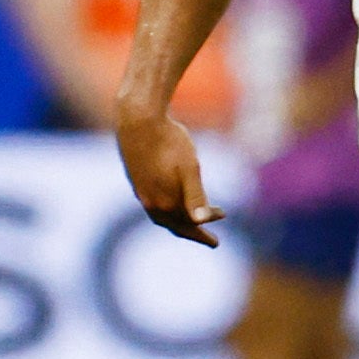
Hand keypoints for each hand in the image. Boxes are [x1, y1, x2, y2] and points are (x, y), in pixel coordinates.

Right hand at [116, 109, 222, 245]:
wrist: (138, 119)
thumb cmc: (169, 141)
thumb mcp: (189, 168)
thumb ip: (195, 196)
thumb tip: (201, 221)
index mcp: (165, 202)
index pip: (189, 225)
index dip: (206, 228)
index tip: (223, 217)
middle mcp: (150, 201)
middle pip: (174, 225)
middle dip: (193, 231)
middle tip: (209, 238)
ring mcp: (140, 191)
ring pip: (161, 215)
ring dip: (178, 221)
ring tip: (191, 220)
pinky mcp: (135, 179)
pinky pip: (153, 203)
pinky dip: (166, 208)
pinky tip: (171, 197)